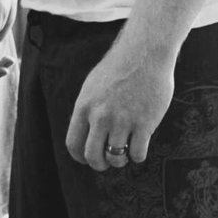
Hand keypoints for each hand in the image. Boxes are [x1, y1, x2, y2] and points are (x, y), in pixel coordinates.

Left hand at [65, 39, 175, 170]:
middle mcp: (100, 116)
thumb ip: (88, 110)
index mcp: (84, 107)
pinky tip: (139, 145)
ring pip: (116, 158)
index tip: (89, 159)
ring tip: (125, 151)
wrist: (144, 53)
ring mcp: (122, 121)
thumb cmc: (119, 68)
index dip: (81, 157)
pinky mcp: (144, 123)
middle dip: (100, 164)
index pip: (74, 144)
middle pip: (93, 156)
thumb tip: (86, 133)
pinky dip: (138, 155)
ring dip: (120, 160)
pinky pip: (137, 154)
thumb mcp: (92, 86)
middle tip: (107, 161)